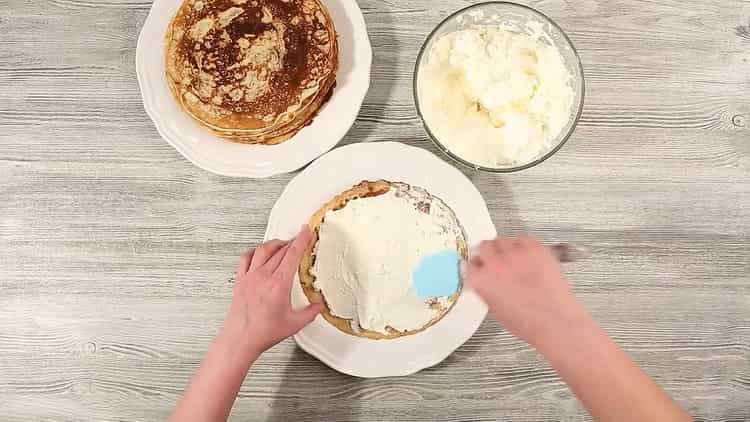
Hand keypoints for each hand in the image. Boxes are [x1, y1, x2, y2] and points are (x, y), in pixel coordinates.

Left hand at [222, 226, 323, 357]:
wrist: (240, 339)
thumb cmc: (263, 333)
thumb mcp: (294, 324)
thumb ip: (311, 312)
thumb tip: (320, 305)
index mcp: (279, 284)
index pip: (292, 254)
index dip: (301, 240)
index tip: (306, 231)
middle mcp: (263, 277)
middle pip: (280, 250)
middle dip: (292, 242)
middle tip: (300, 239)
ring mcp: (249, 277)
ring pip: (263, 250)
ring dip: (275, 244)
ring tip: (283, 244)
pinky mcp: (240, 280)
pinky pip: (246, 258)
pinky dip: (255, 251)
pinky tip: (260, 253)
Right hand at [465, 235, 586, 346]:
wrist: (554, 321)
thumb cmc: (526, 322)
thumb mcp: (494, 308)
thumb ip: (486, 288)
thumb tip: (486, 279)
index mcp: (480, 281)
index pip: (469, 264)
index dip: (477, 265)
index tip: (481, 266)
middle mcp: (494, 263)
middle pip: (484, 247)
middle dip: (488, 253)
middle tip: (496, 259)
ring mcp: (514, 253)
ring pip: (502, 240)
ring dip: (504, 247)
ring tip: (513, 257)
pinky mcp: (534, 248)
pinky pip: (522, 238)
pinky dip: (522, 244)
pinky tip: (526, 255)